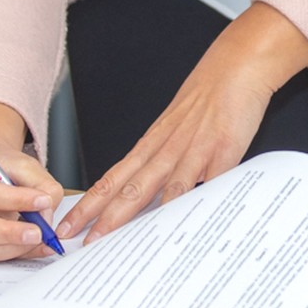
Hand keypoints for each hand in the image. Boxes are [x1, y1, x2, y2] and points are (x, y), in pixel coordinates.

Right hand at [0, 101, 64, 262]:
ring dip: (10, 247)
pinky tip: (28, 246)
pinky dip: (8, 253)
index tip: (41, 201)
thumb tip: (45, 212)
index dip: (12, 200)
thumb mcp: (22, 163)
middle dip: (8, 232)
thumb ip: (39, 184)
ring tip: (36, 239)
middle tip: (37, 232)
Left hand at [62, 1, 307, 238]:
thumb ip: (164, 158)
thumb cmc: (208, 95)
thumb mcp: (177, 125)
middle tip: (82, 241)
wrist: (237, 64)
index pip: (113, 177)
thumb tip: (148, 194)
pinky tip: (183, 226)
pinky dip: (194, 205)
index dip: (90, 203)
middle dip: (103, 217)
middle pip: (129, 186)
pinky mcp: (224, 150)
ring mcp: (195, 149)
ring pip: (162, 188)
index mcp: (153, 142)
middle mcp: (168, 147)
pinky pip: (208, 184)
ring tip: (121, 243)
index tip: (69, 225)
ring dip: (141, 215)